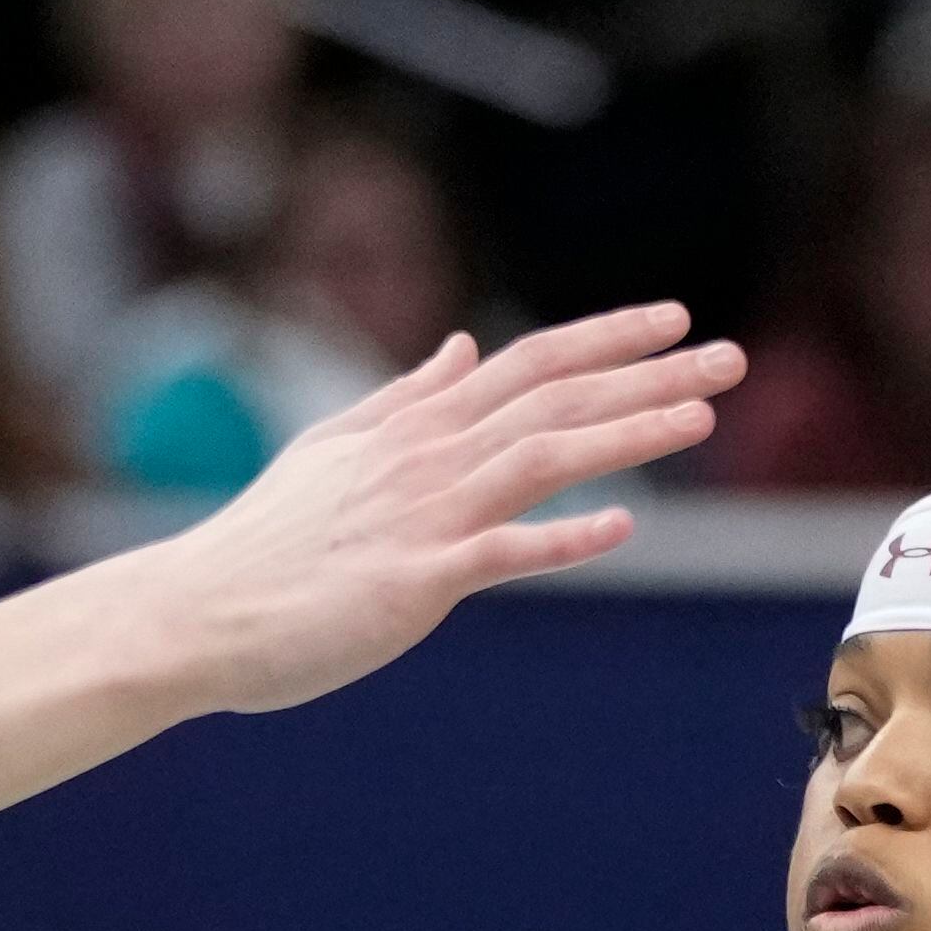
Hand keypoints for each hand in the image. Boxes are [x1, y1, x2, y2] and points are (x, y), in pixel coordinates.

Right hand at [147, 308, 741, 714]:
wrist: (200, 610)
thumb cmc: (266, 544)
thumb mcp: (335, 449)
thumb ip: (406, 398)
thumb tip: (461, 347)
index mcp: (412, 425)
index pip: (527, 362)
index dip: (606, 337)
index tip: (673, 321)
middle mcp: (426, 457)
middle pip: (554, 396)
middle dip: (648, 373)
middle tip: (729, 356)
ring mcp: (423, 515)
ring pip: (543, 456)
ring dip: (627, 432)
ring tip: (701, 415)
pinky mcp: (414, 580)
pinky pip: (502, 552)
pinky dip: (565, 536)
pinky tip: (624, 525)